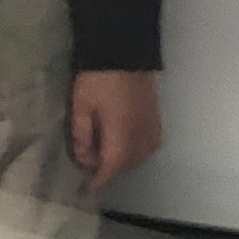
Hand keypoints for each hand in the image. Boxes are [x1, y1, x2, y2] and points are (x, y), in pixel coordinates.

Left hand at [69, 68, 162, 195]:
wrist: (124, 50)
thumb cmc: (98, 78)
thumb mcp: (81, 106)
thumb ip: (82, 135)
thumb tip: (84, 159)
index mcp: (122, 134)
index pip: (111, 167)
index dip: (99, 181)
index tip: (87, 189)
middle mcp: (142, 135)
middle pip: (128, 164)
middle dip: (110, 169)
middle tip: (91, 164)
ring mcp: (153, 125)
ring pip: (141, 156)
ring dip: (124, 161)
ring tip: (105, 152)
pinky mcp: (157, 116)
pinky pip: (150, 144)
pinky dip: (137, 150)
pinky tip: (124, 142)